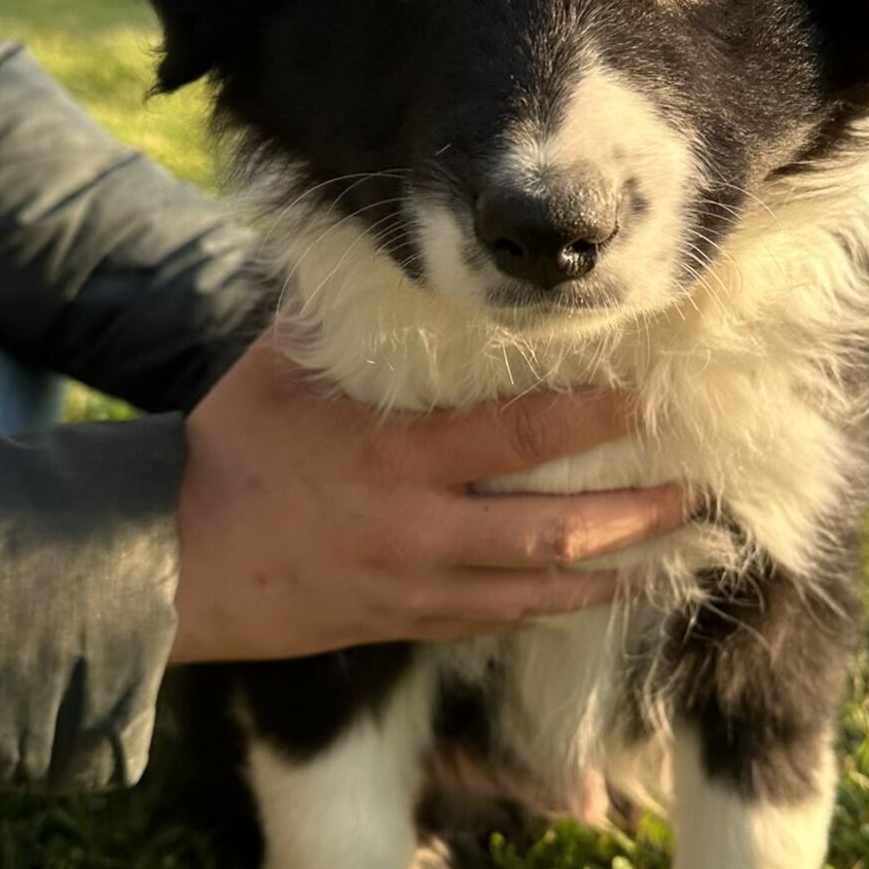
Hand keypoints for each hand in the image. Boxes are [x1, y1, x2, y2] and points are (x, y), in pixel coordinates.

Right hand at [169, 331, 688, 662]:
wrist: (172, 563)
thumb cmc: (230, 451)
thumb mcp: (278, 369)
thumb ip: (342, 316)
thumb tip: (380, 244)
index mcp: (397, 458)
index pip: (519, 434)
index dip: (591, 417)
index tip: (646, 398)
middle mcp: (422, 529)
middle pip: (556, 529)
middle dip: (636, 512)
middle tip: (697, 488)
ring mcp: (420, 587)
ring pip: (543, 590)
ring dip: (618, 569)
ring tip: (677, 547)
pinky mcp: (410, 624)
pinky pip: (504, 621)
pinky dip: (560, 606)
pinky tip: (603, 591)